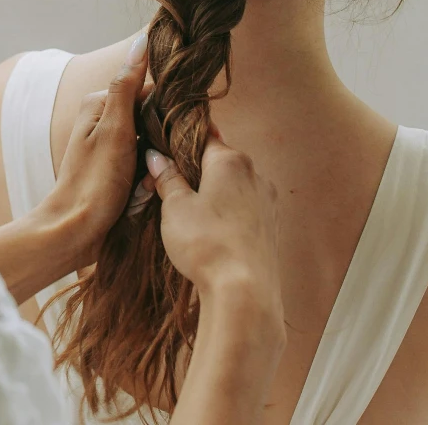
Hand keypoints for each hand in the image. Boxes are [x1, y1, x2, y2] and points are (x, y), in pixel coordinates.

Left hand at [42, 33, 149, 269]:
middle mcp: (103, 121)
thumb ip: (128, 86)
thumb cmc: (94, 181)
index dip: (167, 109)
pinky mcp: (116, 170)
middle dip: (162, 140)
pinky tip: (144, 192)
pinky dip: (149, 177)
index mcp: (100, 104)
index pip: (148, 91)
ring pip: (152, 143)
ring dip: (157, 162)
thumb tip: (142, 41)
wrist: (75, 230)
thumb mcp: (115, 129)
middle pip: (152, 117)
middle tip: (154, 164)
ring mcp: (110, 147)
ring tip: (146, 183)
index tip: (175, 130)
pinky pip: (145, 165)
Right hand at [147, 136, 282, 317]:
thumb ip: (167, 177)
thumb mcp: (175, 206)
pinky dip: (224, 212)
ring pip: (231, 185)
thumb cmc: (206, 244)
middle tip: (164, 192)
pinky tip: (208, 232)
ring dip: (209, 194)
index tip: (159, 161)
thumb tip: (157, 157)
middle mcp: (255, 174)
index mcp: (230, 161)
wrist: (243, 291)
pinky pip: (242, 207)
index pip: (202, 137)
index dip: (176, 147)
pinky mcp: (270, 225)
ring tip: (185, 216)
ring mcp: (267, 201)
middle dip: (191, 172)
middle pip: (217, 162)